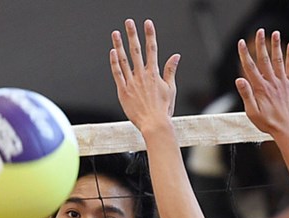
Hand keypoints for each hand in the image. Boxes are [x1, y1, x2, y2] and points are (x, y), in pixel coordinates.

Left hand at [109, 19, 180, 134]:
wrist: (154, 124)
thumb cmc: (163, 109)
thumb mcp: (170, 88)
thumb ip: (171, 70)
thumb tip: (176, 56)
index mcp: (154, 73)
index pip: (152, 49)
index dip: (150, 34)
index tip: (147, 23)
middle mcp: (142, 75)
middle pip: (137, 50)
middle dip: (133, 34)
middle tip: (129, 22)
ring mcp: (132, 83)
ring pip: (124, 60)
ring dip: (120, 45)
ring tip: (116, 33)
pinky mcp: (123, 91)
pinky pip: (118, 74)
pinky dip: (114, 63)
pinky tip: (112, 52)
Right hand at [235, 29, 288, 138]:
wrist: (288, 128)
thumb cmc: (268, 123)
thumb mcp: (252, 112)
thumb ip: (246, 95)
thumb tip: (238, 79)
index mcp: (260, 88)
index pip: (250, 67)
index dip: (244, 54)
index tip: (240, 43)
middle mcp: (272, 82)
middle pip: (264, 59)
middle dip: (260, 44)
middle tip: (259, 31)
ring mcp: (282, 82)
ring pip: (278, 60)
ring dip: (276, 45)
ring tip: (274, 33)